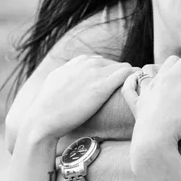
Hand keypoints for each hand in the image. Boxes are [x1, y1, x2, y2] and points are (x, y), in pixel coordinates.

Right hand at [21, 56, 136, 141]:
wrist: (42, 119)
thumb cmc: (48, 109)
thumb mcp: (56, 83)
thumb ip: (67, 77)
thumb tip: (72, 81)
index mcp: (76, 62)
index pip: (101, 61)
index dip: (109, 74)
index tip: (114, 86)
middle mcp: (86, 63)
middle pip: (114, 64)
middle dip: (121, 75)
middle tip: (129, 91)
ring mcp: (94, 73)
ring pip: (124, 67)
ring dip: (131, 77)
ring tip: (137, 92)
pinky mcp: (101, 86)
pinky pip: (127, 73)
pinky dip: (135, 79)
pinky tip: (138, 89)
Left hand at [122, 54, 180, 163]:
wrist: (153, 144)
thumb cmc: (178, 124)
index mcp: (172, 77)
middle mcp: (156, 81)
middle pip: (170, 62)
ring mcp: (144, 93)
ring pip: (149, 72)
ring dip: (160, 70)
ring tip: (170, 76)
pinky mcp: (136, 107)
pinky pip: (129, 89)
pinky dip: (131, 82)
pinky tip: (135, 79)